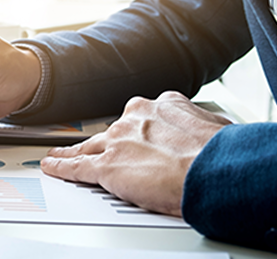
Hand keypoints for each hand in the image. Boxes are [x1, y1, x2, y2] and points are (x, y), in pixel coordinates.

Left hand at [41, 91, 231, 215]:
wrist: (215, 170)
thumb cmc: (223, 154)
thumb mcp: (217, 128)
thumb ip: (204, 128)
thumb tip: (214, 134)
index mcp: (163, 106)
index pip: (141, 117)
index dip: (136, 130)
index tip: (134, 136)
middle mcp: (135, 118)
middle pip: (112, 131)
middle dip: (107, 143)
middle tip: (104, 152)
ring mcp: (118, 142)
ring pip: (88, 146)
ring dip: (72, 151)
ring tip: (60, 155)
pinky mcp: (107, 166)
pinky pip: (77, 166)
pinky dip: (62, 167)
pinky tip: (53, 166)